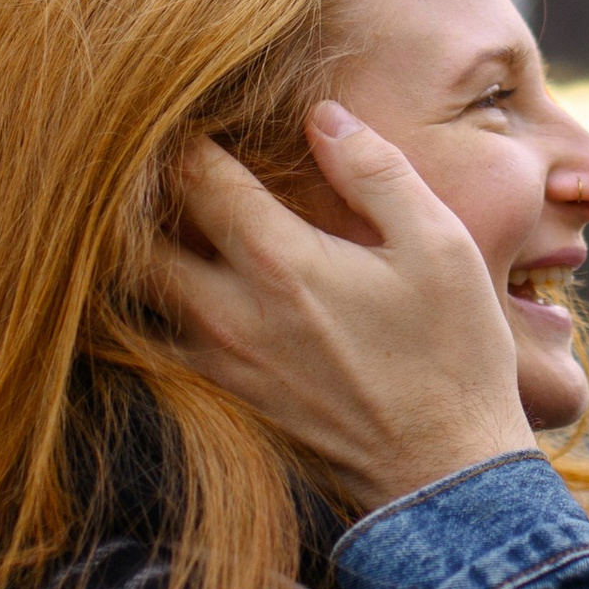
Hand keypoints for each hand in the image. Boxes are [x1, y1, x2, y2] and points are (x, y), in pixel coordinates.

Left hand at [150, 112, 537, 506]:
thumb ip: (376, 171)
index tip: (200, 112)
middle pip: (135, 235)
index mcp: (280, 262)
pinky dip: (153, 304)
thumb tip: (322, 115)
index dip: (187, 134)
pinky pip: (154, 339)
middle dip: (140, 192)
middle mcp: (229, 312)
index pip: (192, 174)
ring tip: (167, 215)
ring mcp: (218, 361)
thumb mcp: (439, 246)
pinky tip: (186, 281)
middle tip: (163, 161)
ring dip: (142, 248)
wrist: (444, 476)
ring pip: (136, 291)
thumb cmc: (453, 356)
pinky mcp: (222, 396)